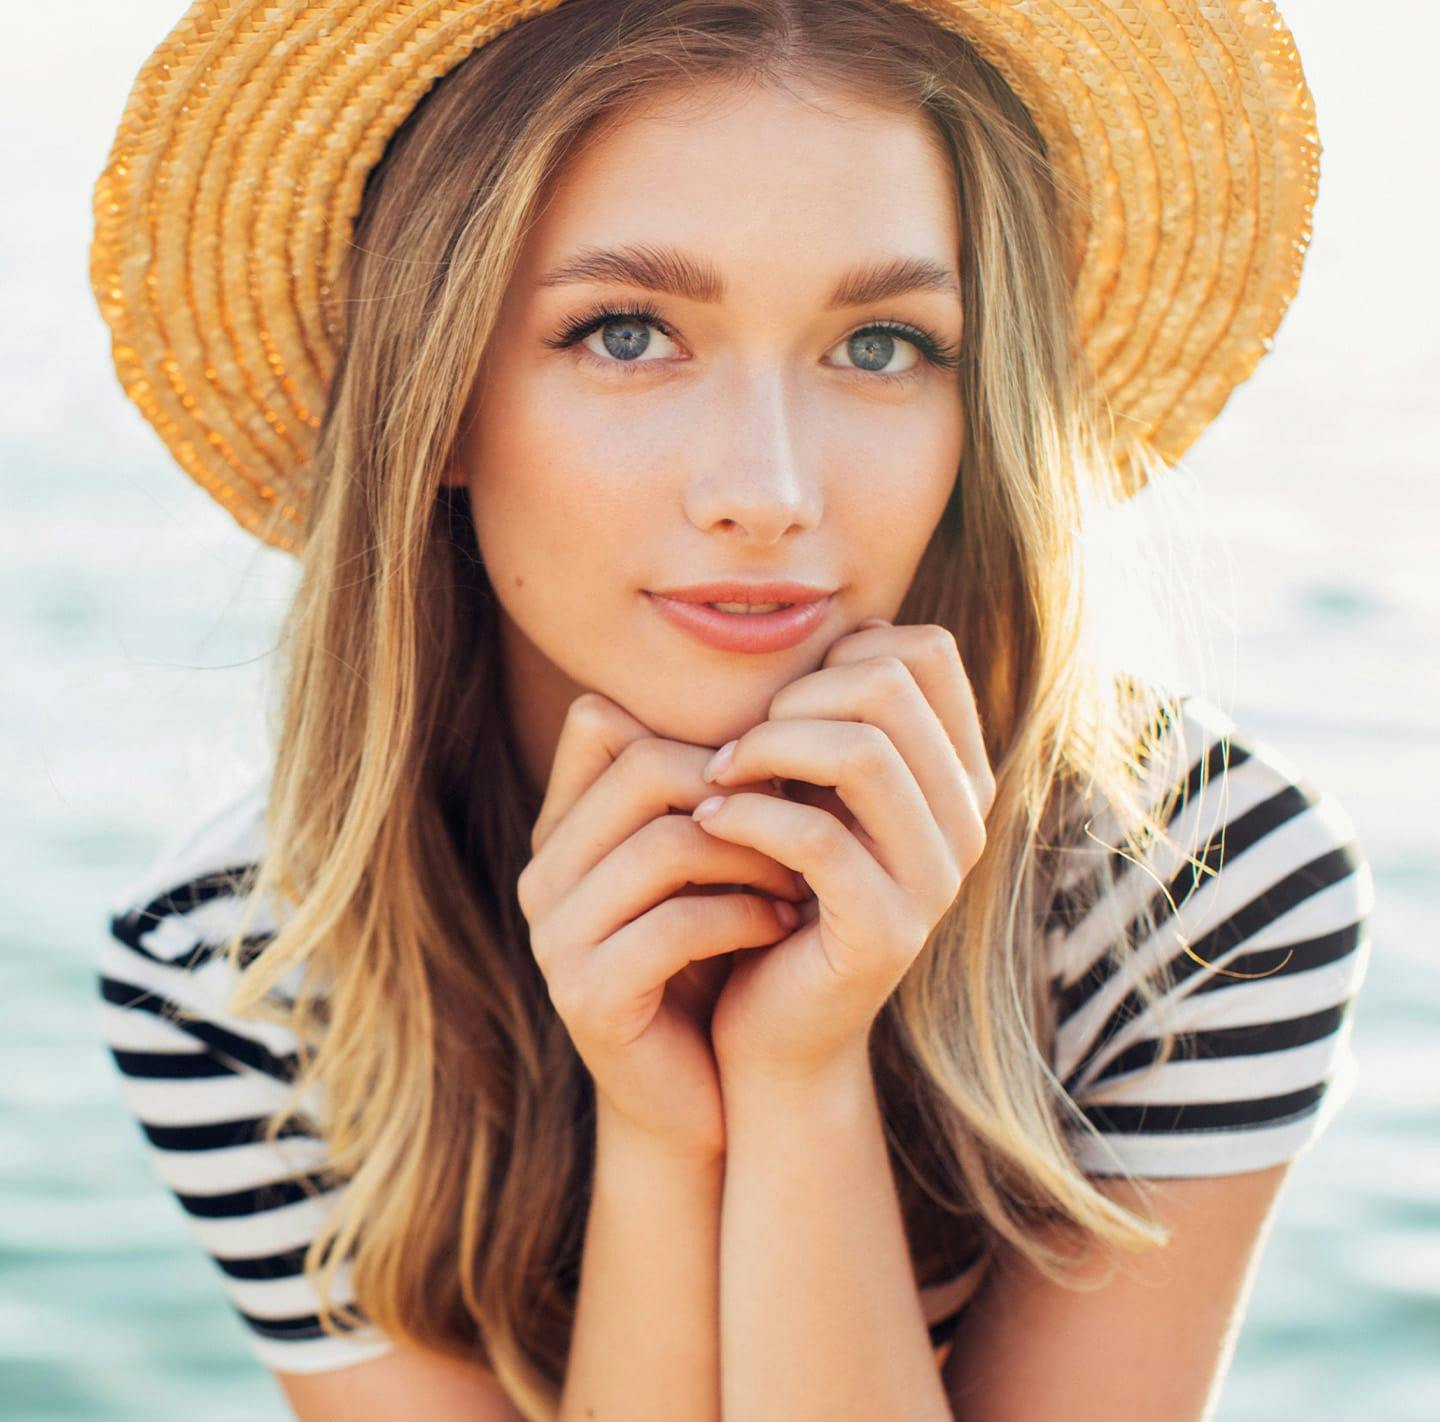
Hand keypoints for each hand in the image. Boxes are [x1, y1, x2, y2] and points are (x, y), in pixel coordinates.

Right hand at [517, 692, 809, 1161]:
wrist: (698, 1091)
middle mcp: (542, 874)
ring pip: (664, 844)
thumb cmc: (715, 959)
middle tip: (805, 817)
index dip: (699, 737)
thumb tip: (764, 699)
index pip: (605, 725)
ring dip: (753, 854)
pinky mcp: (587, 997)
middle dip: (738, 790)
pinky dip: (742, 916)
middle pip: (641, 770)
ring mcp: (554, 937)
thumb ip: (705, 790)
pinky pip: (674, 925)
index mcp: (562, 830)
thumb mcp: (706, 864)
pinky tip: (780, 926)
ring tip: (804, 876)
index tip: (771, 773)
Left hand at [695, 620, 996, 1090]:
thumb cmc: (777, 886)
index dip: (841, 651)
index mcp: (955, 771)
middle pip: (891, 685)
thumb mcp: (803, 787)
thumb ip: (815, 713)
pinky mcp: (887, 930)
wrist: (775, 1024)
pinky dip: (748, 814)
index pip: (924, 650)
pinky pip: (818, 837)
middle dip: (794, 697)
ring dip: (768, 747)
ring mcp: (936, 876)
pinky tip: (708, 819)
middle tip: (735, 743)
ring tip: (715, 775)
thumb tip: (794, 621)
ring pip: (862, 751)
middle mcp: (965, 816)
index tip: (779, 702)